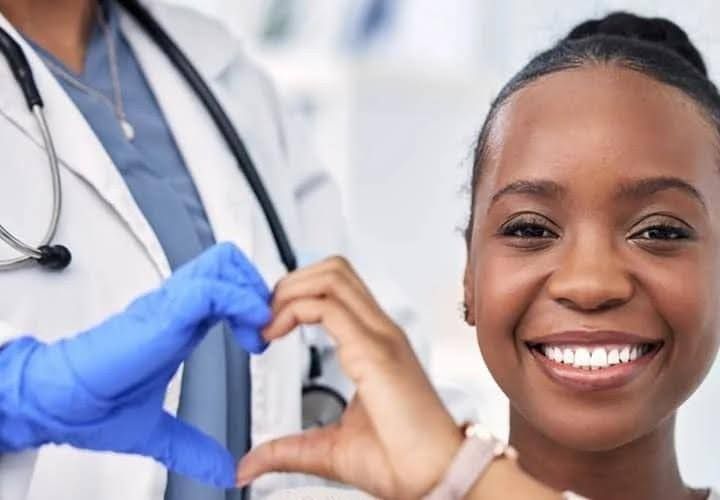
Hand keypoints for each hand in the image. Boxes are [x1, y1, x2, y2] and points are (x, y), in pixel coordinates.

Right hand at [0, 242, 269, 487]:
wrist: (58, 404)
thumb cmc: (94, 405)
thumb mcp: (159, 429)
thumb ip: (193, 446)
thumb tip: (221, 470)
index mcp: (179, 324)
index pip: (225, 286)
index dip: (252, 303)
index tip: (262, 340)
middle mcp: (177, 307)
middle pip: (228, 263)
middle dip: (257, 287)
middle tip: (264, 326)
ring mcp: (169, 306)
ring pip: (223, 265)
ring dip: (252, 292)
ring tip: (259, 328)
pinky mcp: (163, 314)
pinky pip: (210, 289)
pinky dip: (239, 302)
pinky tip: (250, 330)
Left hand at [237, 257, 462, 498]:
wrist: (434, 478)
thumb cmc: (399, 461)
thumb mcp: (329, 450)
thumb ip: (287, 450)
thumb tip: (249, 465)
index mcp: (374, 345)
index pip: (336, 290)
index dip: (297, 295)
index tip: (268, 323)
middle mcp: (380, 332)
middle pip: (333, 270)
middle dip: (290, 283)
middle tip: (264, 317)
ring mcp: (380, 337)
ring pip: (332, 277)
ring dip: (290, 290)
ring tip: (268, 322)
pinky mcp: (374, 351)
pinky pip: (327, 307)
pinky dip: (293, 309)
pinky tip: (275, 333)